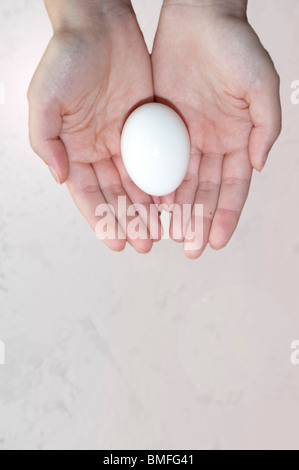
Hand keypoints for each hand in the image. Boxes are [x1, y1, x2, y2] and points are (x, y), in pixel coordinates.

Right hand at [28, 0, 160, 252]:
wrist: (99, 23)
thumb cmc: (66, 57)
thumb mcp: (44, 99)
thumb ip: (46, 140)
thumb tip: (60, 177)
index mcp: (73, 149)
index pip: (87, 193)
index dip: (100, 219)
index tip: (115, 241)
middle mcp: (98, 149)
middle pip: (114, 194)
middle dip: (128, 221)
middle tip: (143, 243)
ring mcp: (123, 139)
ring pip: (137, 182)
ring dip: (146, 208)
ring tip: (159, 230)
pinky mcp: (146, 125)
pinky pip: (155, 159)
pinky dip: (162, 180)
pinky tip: (170, 200)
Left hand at [152, 0, 280, 257]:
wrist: (197, 16)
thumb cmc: (234, 45)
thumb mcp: (261, 84)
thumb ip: (265, 127)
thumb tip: (258, 165)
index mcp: (238, 139)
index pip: (232, 188)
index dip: (226, 216)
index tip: (215, 242)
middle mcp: (213, 143)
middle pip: (206, 192)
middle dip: (198, 221)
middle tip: (189, 248)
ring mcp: (187, 137)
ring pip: (181, 183)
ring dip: (176, 211)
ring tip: (167, 234)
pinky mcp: (162, 126)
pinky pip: (157, 161)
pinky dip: (155, 184)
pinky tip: (151, 204)